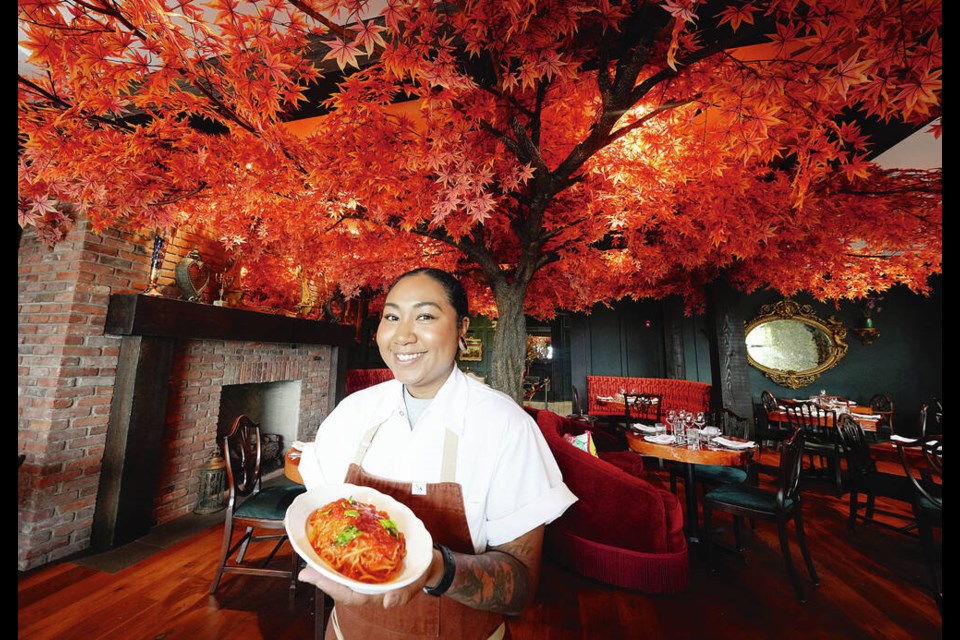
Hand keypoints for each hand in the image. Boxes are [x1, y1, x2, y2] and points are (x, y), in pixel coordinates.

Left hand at [297, 546, 443, 608]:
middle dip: (321, 579)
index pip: (349, 595)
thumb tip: (388, 603)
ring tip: (309, 560)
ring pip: (340, 574)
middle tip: (304, 572)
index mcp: (373, 593)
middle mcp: (364, 584)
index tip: (314, 580)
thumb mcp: (413, 584)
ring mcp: (364, 573)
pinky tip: (325, 548)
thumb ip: (402, 594)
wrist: (423, 562)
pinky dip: (336, 556)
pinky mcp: (365, 561)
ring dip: (324, 568)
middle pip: (339, 585)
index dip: (331, 588)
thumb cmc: (416, 575)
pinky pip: (348, 561)